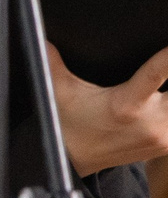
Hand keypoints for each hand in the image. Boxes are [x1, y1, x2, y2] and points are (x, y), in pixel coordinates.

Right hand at [52, 43, 167, 175]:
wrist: (76, 159)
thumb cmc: (68, 121)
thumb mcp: (60, 90)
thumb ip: (52, 61)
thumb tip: (42, 38)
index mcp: (126, 104)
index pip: (156, 73)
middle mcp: (151, 122)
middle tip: (167, 67)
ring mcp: (163, 136)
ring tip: (161, 92)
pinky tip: (163, 104)